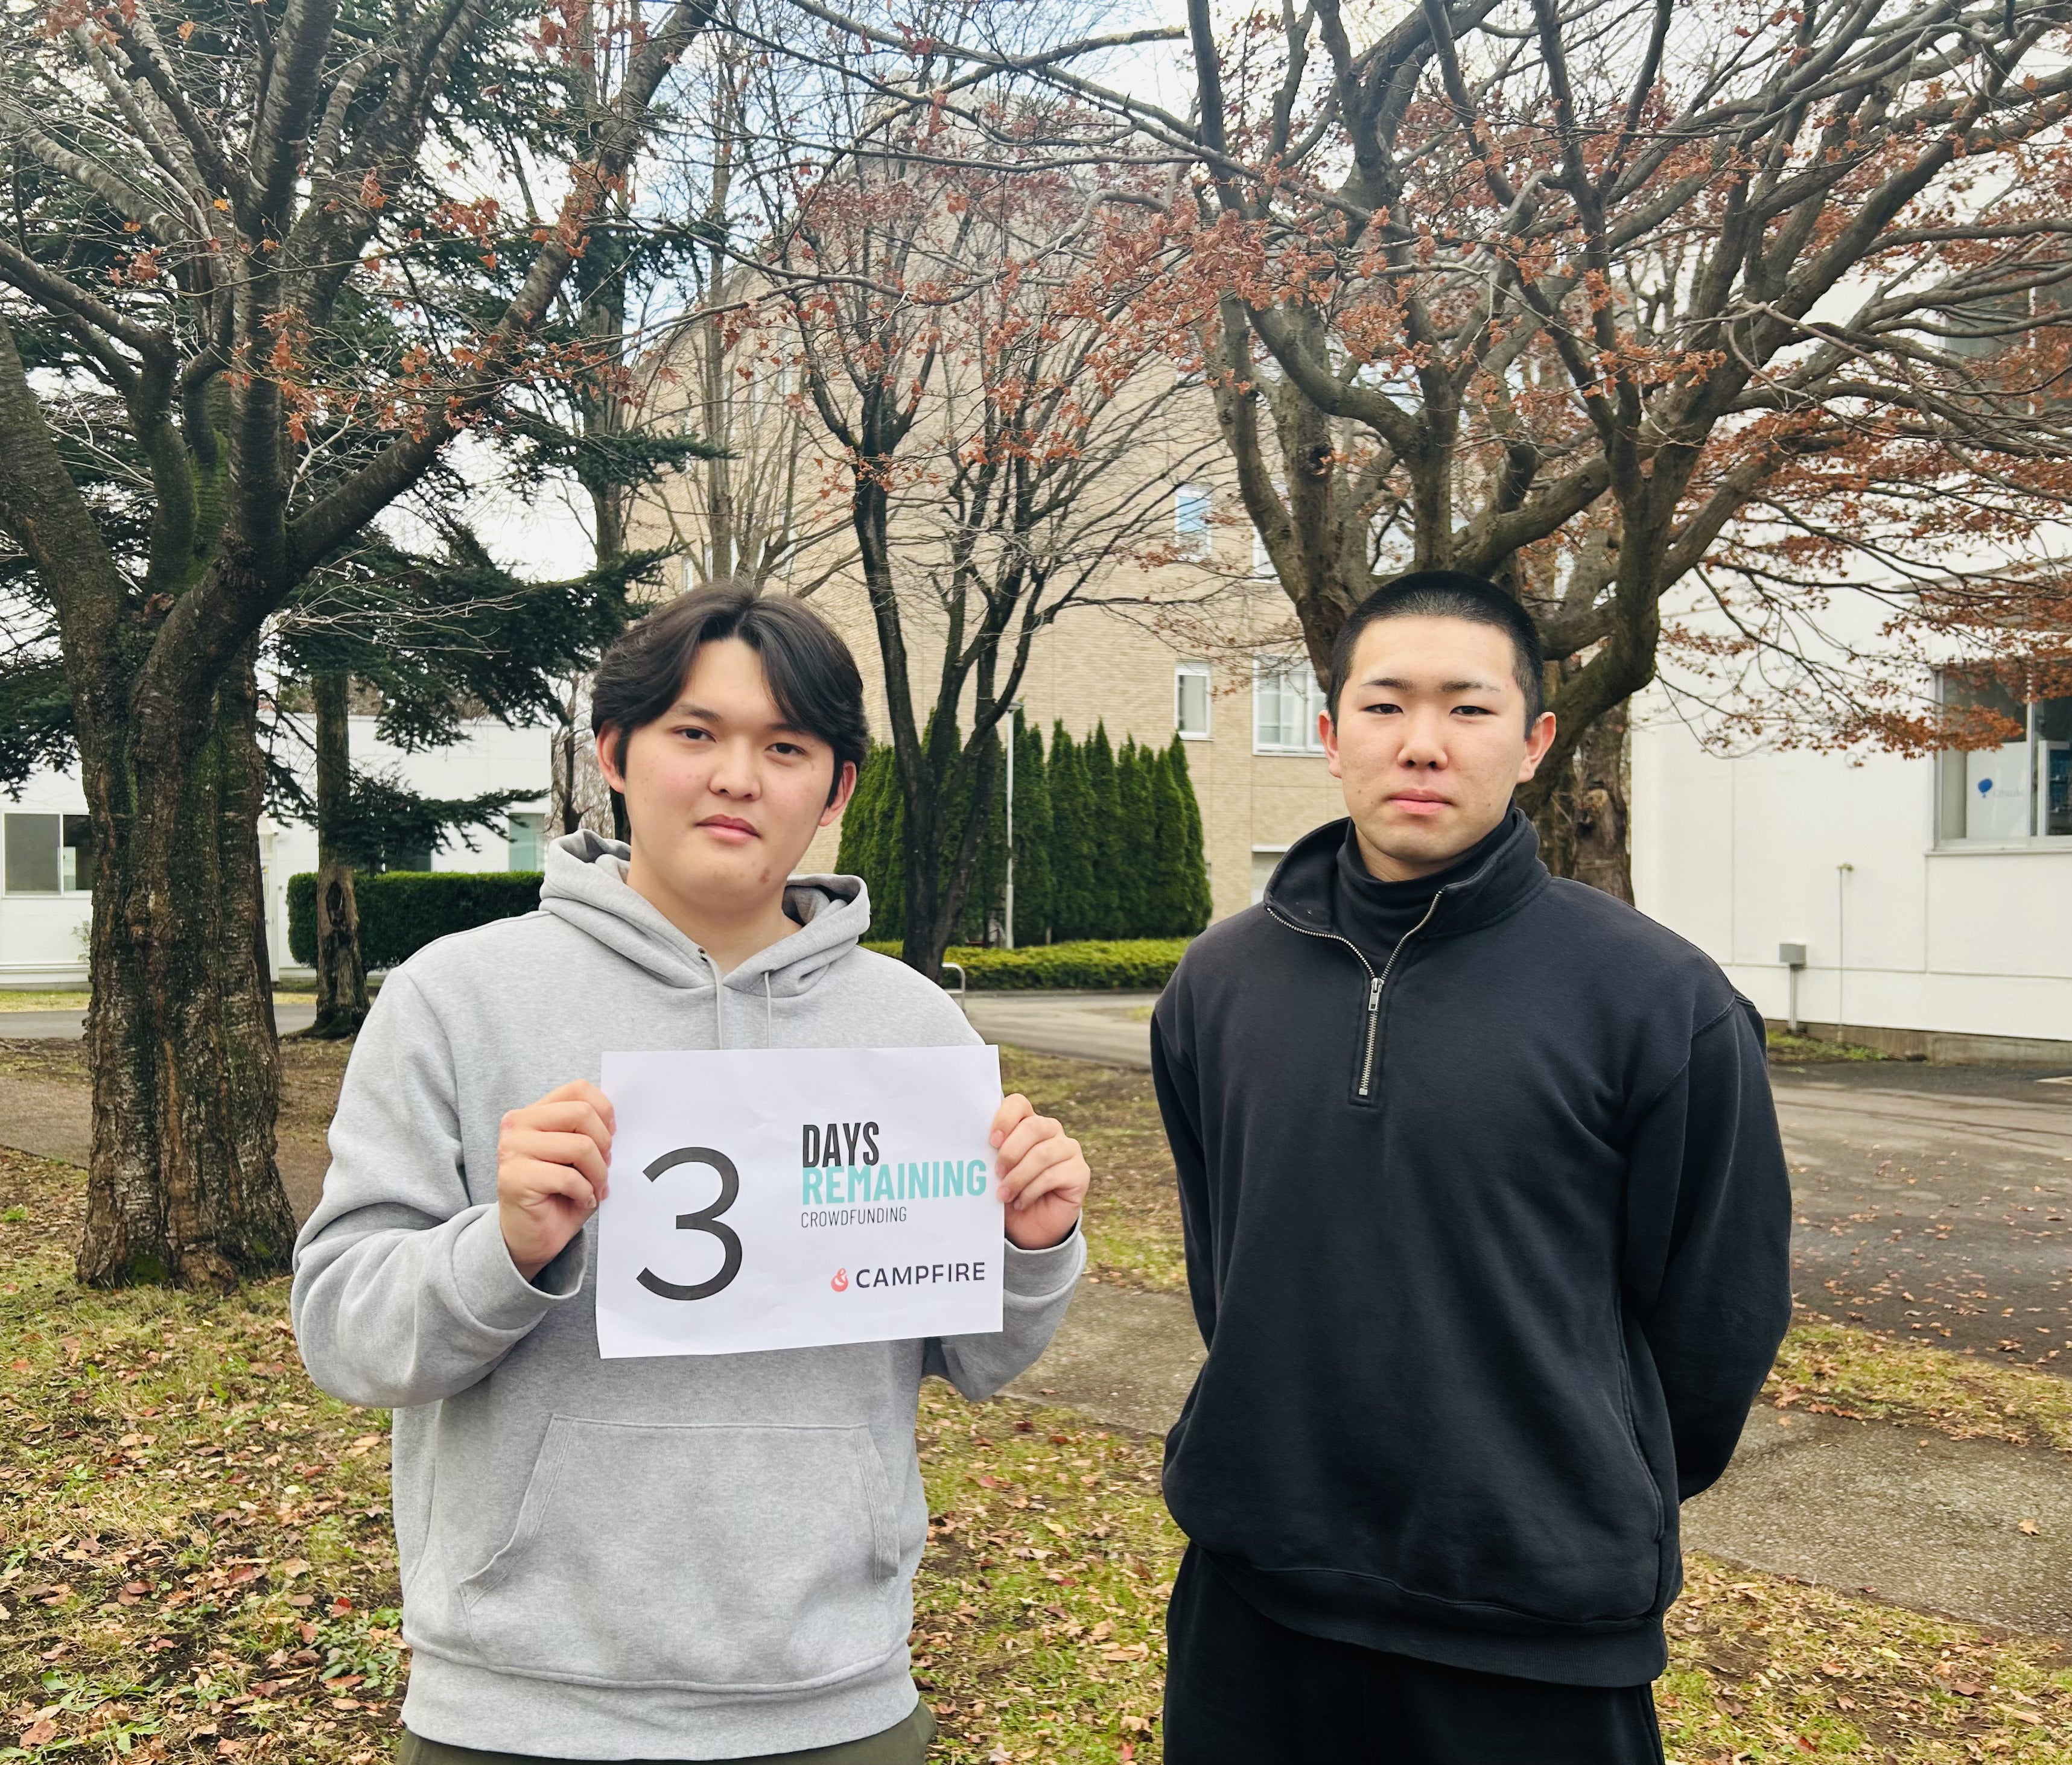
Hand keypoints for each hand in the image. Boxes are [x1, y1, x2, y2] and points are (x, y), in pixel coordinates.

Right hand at [498, 1081, 614, 1280]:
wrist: (530, 1236)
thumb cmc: (557, 1194)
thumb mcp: (576, 1156)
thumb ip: (589, 1132)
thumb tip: (613, 1123)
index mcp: (533, 1113)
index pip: (578, 1089)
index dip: (604, 1111)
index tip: (609, 1136)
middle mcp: (517, 1125)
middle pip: (582, 1113)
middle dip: (603, 1144)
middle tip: (603, 1168)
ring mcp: (512, 1150)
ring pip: (580, 1146)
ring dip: (598, 1174)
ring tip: (593, 1188)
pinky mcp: (514, 1178)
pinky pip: (569, 1177)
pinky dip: (585, 1193)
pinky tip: (580, 1201)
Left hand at [990, 1093, 1087, 1250]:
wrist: (1030, 1227)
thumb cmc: (1009, 1193)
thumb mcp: (995, 1173)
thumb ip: (990, 1156)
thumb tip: (974, 1148)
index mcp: (1027, 1123)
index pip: (1019, 1104)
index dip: (1005, 1118)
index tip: (991, 1141)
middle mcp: (1051, 1131)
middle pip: (1033, 1126)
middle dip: (1011, 1151)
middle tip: (996, 1173)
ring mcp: (1068, 1149)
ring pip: (1042, 1153)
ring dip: (1018, 1176)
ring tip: (1004, 1195)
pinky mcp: (1079, 1172)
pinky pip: (1053, 1175)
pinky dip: (1031, 1191)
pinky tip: (1021, 1202)